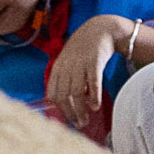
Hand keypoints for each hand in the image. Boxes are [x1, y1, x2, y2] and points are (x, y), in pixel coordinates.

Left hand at [44, 13, 130, 142]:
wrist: (100, 29)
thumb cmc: (84, 49)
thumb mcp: (68, 61)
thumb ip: (64, 79)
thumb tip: (65, 102)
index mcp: (58, 68)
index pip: (53, 93)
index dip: (58, 109)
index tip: (66, 120)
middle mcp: (67, 67)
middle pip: (63, 96)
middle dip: (70, 114)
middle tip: (78, 124)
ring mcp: (80, 64)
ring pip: (76, 92)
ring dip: (80, 109)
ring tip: (86, 120)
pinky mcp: (94, 62)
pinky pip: (93, 82)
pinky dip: (93, 96)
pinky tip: (95, 107)